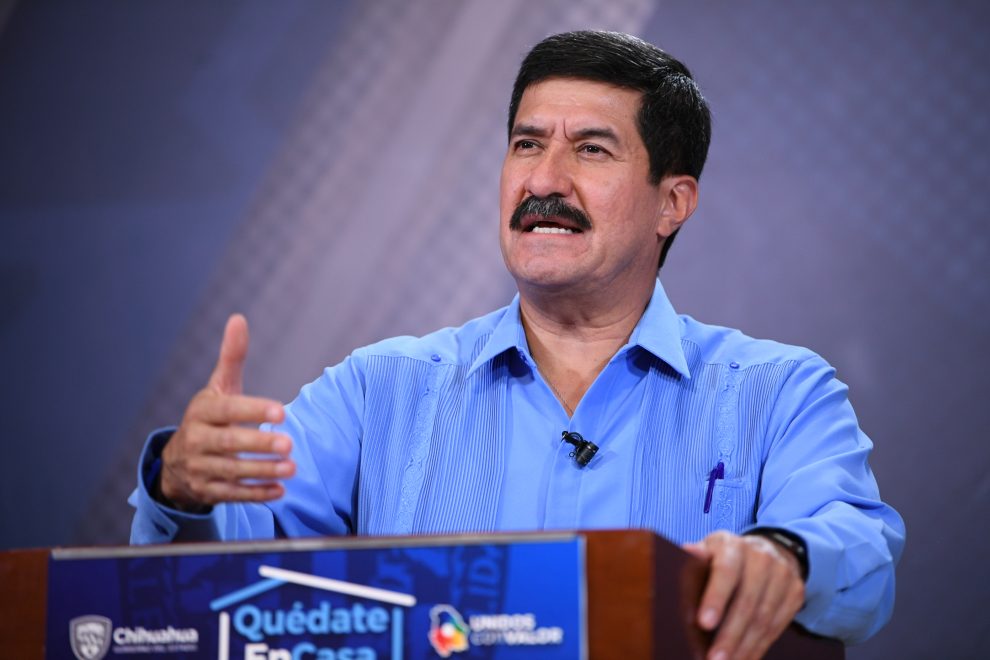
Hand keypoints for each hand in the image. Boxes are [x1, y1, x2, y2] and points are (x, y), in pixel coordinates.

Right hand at [158, 314, 295, 510]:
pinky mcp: (207, 492)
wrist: (176, 463)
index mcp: (201, 411)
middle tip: (290, 443)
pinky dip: (256, 494)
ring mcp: (200, 468)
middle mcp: (197, 440)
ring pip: (232, 471)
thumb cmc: (209, 417)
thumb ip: (231, 357)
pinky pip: (233, 495)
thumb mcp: (218, 387)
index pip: (228, 410)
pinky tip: (280, 491)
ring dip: (263, 471)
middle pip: (229, 443)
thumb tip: (239, 318)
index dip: (253, 410)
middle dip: (259, 444)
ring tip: (292, 468)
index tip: (281, 411)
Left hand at [683, 531, 804, 659]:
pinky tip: (746, 658)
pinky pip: (777, 626)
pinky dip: (759, 647)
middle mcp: (761, 556)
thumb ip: (693, 561)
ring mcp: (782, 574)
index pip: (726, 570)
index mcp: (732, 545)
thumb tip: (680, 558)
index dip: (716, 597)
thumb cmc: (722, 558)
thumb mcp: (706, 552)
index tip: (703, 623)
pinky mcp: (795, 592)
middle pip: (747, 601)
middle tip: (714, 659)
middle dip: (730, 635)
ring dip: (744, 647)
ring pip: (764, 618)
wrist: (765, 551)